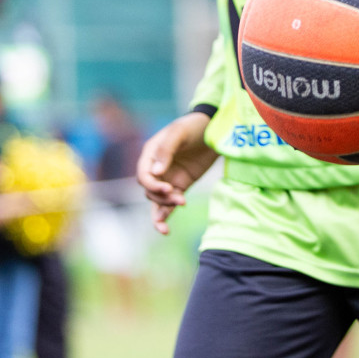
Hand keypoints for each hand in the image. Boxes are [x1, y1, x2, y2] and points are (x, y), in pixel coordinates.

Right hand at [137, 112, 216, 234]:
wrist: (214, 128)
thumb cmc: (193, 126)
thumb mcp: (179, 133)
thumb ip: (166, 150)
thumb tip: (157, 173)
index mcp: (150, 155)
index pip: (144, 176)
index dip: (152, 185)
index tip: (167, 188)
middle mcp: (156, 169)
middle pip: (150, 191)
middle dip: (162, 197)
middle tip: (179, 198)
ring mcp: (168, 179)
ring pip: (157, 201)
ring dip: (165, 207)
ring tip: (181, 204)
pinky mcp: (181, 186)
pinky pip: (169, 205)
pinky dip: (166, 216)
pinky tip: (165, 230)